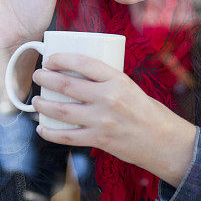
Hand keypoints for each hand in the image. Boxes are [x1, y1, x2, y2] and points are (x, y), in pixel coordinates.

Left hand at [32, 53, 196, 185]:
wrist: (164, 141)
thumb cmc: (148, 112)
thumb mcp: (130, 87)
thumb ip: (108, 82)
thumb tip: (80, 75)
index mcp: (118, 80)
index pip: (84, 62)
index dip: (62, 58)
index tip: (50, 58)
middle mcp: (109, 98)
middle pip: (67, 85)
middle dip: (46, 78)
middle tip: (37, 75)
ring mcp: (102, 120)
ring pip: (62, 110)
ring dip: (43, 105)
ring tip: (36, 101)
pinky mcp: (99, 139)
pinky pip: (67, 137)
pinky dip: (50, 133)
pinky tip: (42, 128)